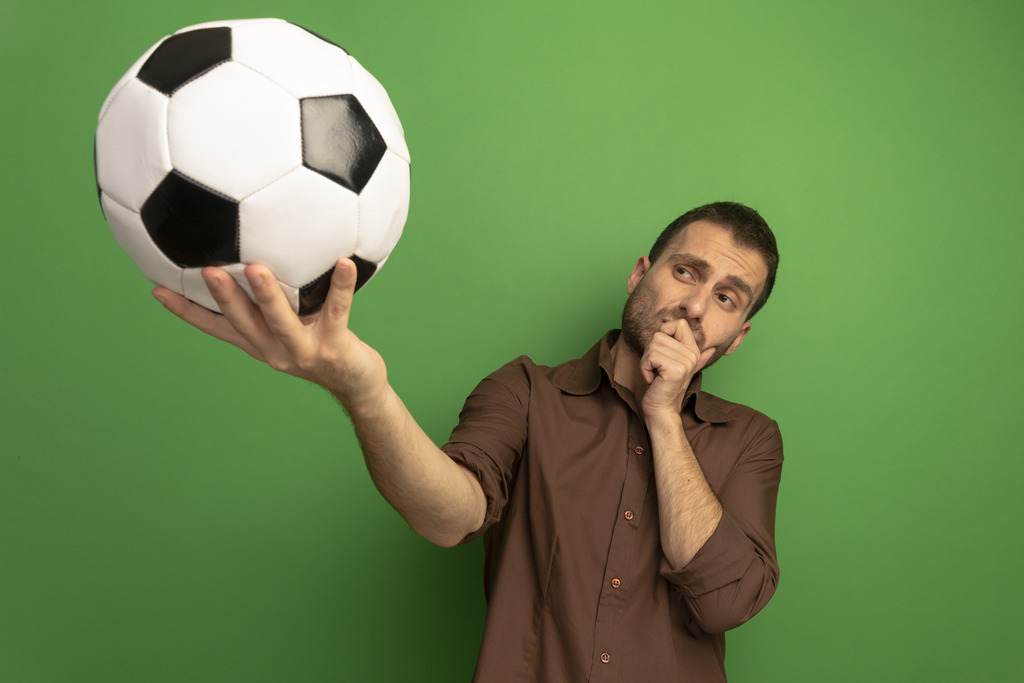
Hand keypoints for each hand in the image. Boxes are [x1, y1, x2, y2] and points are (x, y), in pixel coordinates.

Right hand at [153, 258, 387, 410]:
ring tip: (256, 269)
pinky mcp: (335, 347)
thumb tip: (254, 259)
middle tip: (206, 269)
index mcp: (258, 343)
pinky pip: (338, 311)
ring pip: (281, 321)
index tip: (157, 289)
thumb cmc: (322, 346)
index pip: (215, 327)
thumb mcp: (289, 327)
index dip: (186, 310)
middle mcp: (275, 349)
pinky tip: (344, 263)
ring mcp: (304, 350)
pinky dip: (341, 286)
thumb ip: (272, 302)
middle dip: (224, 297)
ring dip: (267, 295)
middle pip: (242, 322)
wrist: (358, 386)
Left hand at [640, 319, 715, 418]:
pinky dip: (645, 368)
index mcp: (694, 351)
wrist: (661, 410)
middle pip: (659, 335)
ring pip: (653, 345)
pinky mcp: (675, 370)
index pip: (680, 323)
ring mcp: (685, 362)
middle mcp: (692, 354)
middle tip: (656, 368)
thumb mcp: (679, 368)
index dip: (665, 332)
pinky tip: (652, 379)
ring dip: (647, 361)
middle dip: (650, 352)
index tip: (661, 351)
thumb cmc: (664, 387)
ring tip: (654, 374)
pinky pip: (651, 356)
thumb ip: (697, 358)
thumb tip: (711, 348)